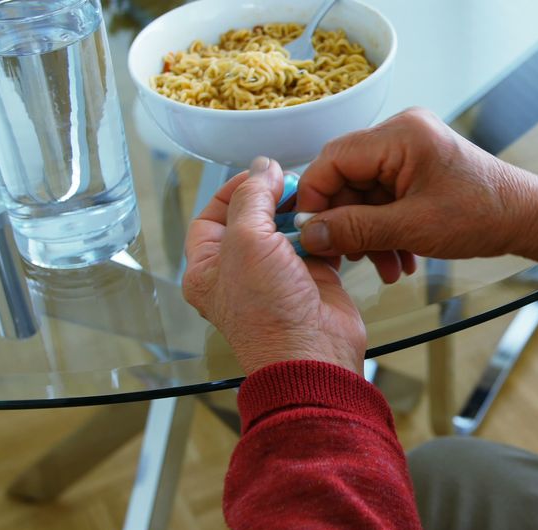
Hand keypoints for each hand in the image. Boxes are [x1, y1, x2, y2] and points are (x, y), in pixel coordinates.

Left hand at [183, 157, 365, 375]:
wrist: (312, 352)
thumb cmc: (267, 313)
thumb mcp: (246, 240)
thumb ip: (252, 197)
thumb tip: (262, 168)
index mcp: (208, 267)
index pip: (212, 215)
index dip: (235, 190)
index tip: (261, 174)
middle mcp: (240, 272)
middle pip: (253, 218)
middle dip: (273, 199)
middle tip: (292, 184)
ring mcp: (276, 276)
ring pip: (286, 229)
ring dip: (300, 214)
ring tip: (313, 201)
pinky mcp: (310, 279)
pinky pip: (315, 244)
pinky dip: (323, 230)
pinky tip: (329, 219)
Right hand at [296, 108, 537, 282]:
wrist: (526, 217)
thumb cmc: (483, 214)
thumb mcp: (412, 228)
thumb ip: (356, 230)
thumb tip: (310, 235)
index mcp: (399, 134)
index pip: (332, 159)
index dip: (314, 198)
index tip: (310, 234)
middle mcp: (401, 133)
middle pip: (346, 177)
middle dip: (347, 223)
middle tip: (348, 258)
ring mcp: (410, 150)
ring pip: (365, 193)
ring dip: (369, 234)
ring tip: (384, 267)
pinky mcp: (417, 168)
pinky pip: (385, 197)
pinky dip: (386, 229)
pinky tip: (399, 258)